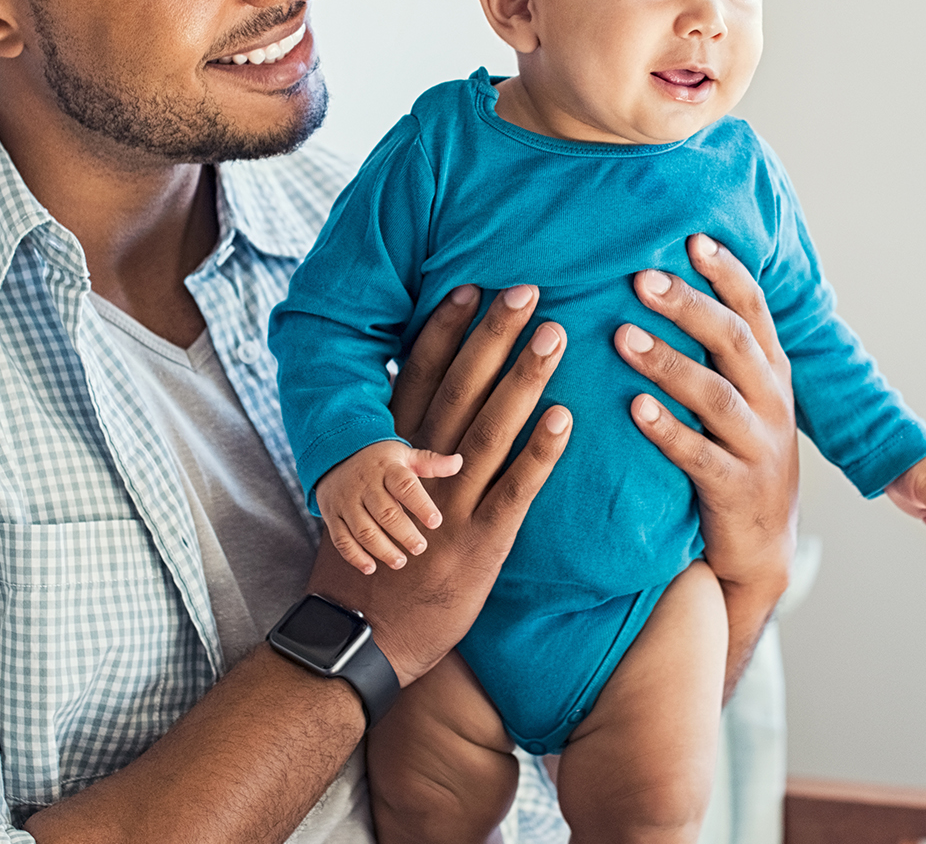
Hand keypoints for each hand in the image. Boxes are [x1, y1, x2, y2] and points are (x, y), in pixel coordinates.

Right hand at [307, 284, 571, 685]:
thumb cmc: (370, 564)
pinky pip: (515, 491)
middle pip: (459, 390)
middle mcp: (419, 473)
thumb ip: (393, 451)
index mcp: (391, 456)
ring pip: (490, 430)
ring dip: (522, 379)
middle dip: (491, 337)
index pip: (418, 379)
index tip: (468, 286)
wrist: (361, 639)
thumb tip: (410, 401)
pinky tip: (564, 417)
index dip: (444, 332)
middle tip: (525, 289)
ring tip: (553, 336)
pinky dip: (538, 453)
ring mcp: (450, 507)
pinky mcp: (481, 544)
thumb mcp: (367, 498)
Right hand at [314, 440, 463, 575]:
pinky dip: (354, 556)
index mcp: (387, 469)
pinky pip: (341, 539)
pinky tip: (370, 568)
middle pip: (385, 512)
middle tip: (420, 548)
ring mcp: (346, 502)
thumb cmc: (380, 460)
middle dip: (403, 533)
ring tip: (400, 561)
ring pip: (363, 529)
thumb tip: (459, 462)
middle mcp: (365, 485)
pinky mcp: (332, 516)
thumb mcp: (404, 454)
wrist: (333, 454)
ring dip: (382, 549)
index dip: (421, 505)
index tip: (435, 522)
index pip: (405, 486)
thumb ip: (430, 463)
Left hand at [614, 234, 797, 600]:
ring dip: (668, 363)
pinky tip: (636, 409)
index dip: (726, 273)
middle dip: (688, 306)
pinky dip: (668, 430)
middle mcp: (772, 401)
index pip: (754, 309)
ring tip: (623, 337)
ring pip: (716, 395)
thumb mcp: (744, 396)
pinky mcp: (736, 489)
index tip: (692, 238)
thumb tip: (667, 281)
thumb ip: (718, 349)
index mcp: (772, 370)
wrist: (763, 546)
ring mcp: (758, 446)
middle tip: (640, 278)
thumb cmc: (738, 452)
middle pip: (733, 342)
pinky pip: (699, 455)